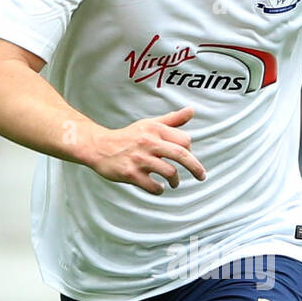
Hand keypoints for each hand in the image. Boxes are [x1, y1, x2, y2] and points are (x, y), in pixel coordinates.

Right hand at [82, 106, 205, 194]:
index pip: (185, 140)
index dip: (189, 151)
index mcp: (155, 130)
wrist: (99, 146)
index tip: (186, 157)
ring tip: (174, 183)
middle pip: (182, 155)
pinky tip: (158, 187)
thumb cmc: (128, 136)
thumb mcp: (149, 124)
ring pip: (170, 172)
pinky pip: (153, 186)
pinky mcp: (131, 174)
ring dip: (176, 181)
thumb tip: (191, 111)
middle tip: (201, 176)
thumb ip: (172, 120)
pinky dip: (159, 189)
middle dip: (196, 168)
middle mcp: (149, 142)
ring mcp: (140, 159)